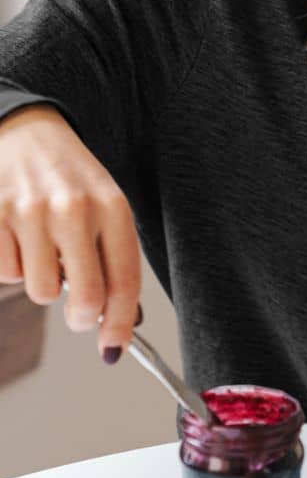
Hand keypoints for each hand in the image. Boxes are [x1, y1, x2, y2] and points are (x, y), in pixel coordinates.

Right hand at [0, 104, 141, 361]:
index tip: (113, 346)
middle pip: (85, 297)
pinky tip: (18, 235)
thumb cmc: (69, 177)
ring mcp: (30, 212)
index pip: (124, 280)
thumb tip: (119, 320)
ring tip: (43, 248)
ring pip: (41, 290)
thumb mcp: (104, 205)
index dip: (119, 323)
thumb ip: (112, 257)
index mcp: (111, 205)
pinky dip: (12, 264)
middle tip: (79, 313)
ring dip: (42, 281)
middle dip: (82, 317)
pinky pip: (6, 273)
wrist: (24, 131)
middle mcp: (73, 208)